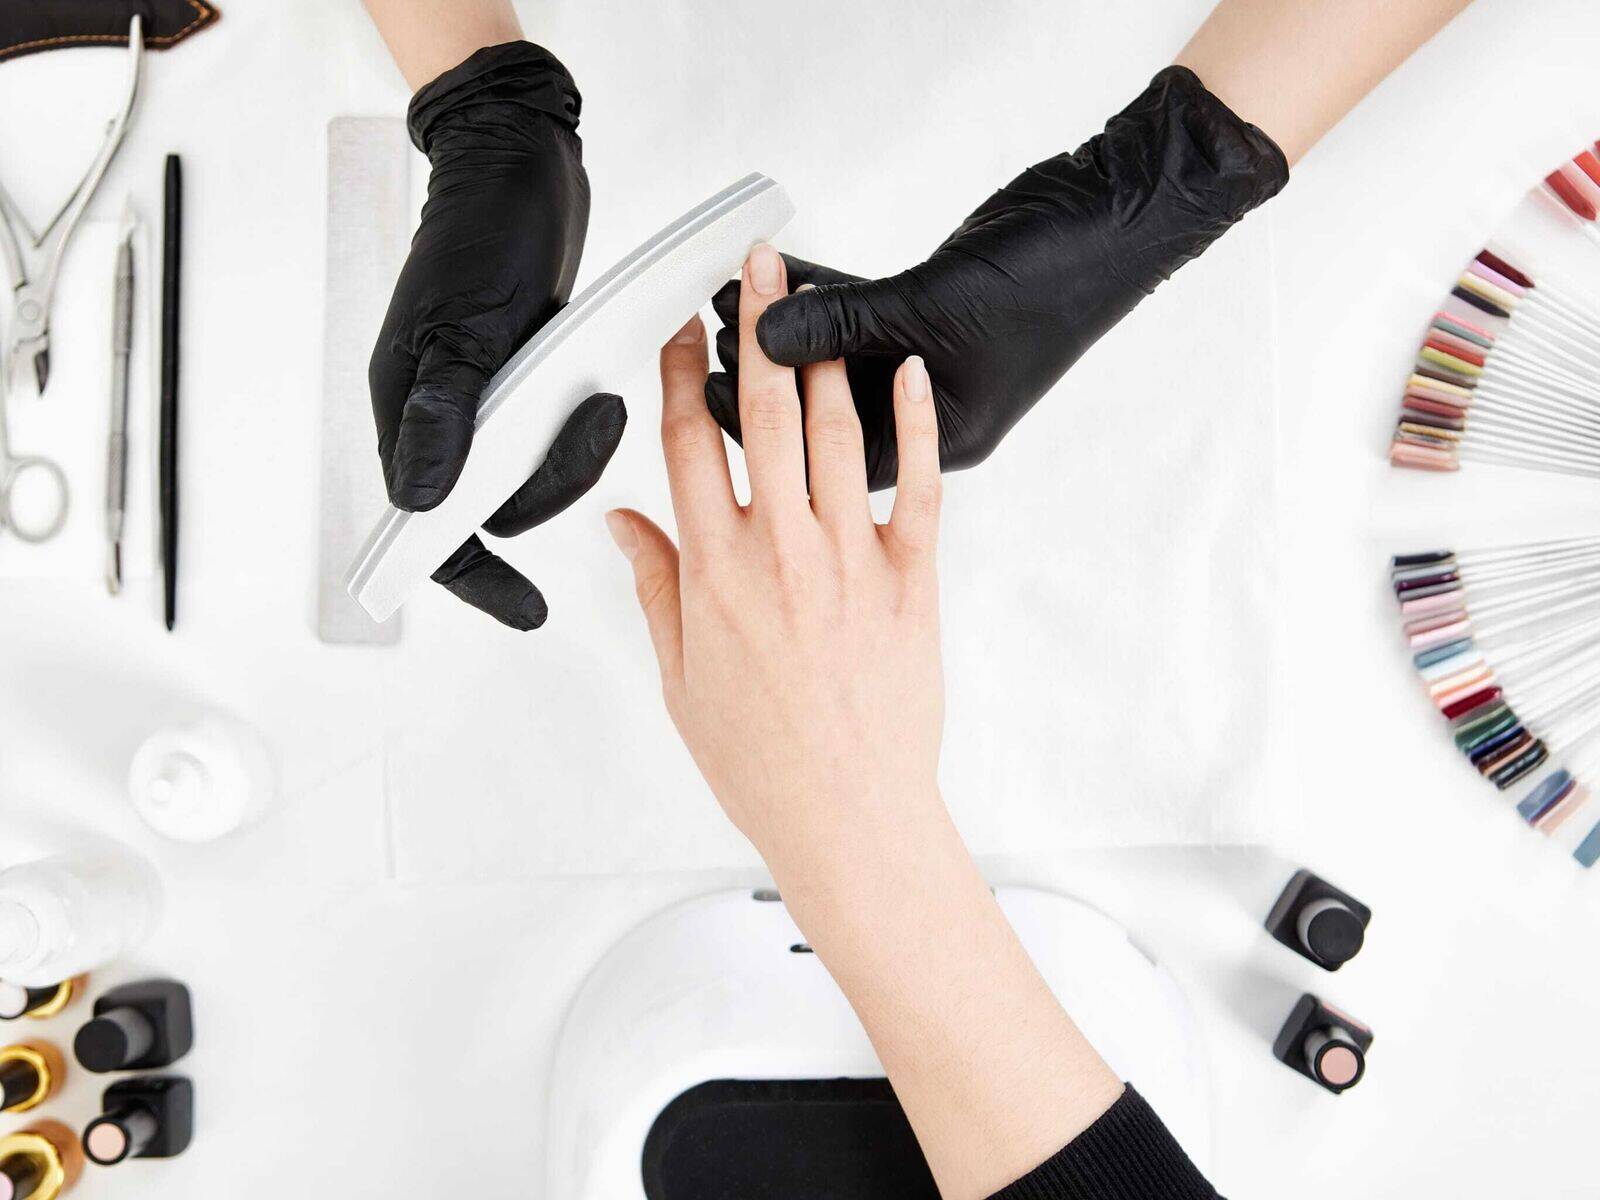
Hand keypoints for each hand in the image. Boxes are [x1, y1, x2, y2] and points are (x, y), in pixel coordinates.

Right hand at [369, 41, 625, 628]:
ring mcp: (484, 401)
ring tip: (605, 397)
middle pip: (498, 504)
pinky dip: (583, 425)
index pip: (428, 526)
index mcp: (410, 411)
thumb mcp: (462, 324)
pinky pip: (554, 433)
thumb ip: (444, 414)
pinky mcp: (525, 381)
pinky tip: (603, 394)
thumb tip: (421, 499)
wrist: (518, 163)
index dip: (475, 579)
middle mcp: (442, 415)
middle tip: (596, 425)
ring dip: (579, 449)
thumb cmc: (481, 228)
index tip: (527, 610)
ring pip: (536, 472)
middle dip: (555, 482)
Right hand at [607, 247, 1122, 1199]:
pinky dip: (915, 425)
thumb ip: (655, 584)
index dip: (678, 373)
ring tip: (818, 303)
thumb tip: (623, 520)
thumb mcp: (679, 675)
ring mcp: (848, 559)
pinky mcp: (910, 579)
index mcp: (713, 569)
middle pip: (761, 412)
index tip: (679, 328)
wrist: (848, 814)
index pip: (684, 444)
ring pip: (835, 433)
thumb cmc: (761, 759)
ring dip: (824, 359)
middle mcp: (778, 549)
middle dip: (756, 326)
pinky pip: (915, 485)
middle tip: (756, 266)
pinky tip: (909, 375)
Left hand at [706, 67, 1286, 488]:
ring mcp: (935, 368)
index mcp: (951, 437)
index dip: (773, 429)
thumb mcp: (936, 308)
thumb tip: (765, 337)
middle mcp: (937, 412)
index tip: (712, 395)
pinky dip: (823, 295)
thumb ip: (846, 324)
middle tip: (709, 349)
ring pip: (844, 359)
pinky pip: (862, 317)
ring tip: (734, 301)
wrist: (1115, 216)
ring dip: (791, 329)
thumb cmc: (1055, 279)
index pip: (841, 456)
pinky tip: (780, 274)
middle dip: (771, 377)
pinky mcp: (932, 319)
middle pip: (832, 410)